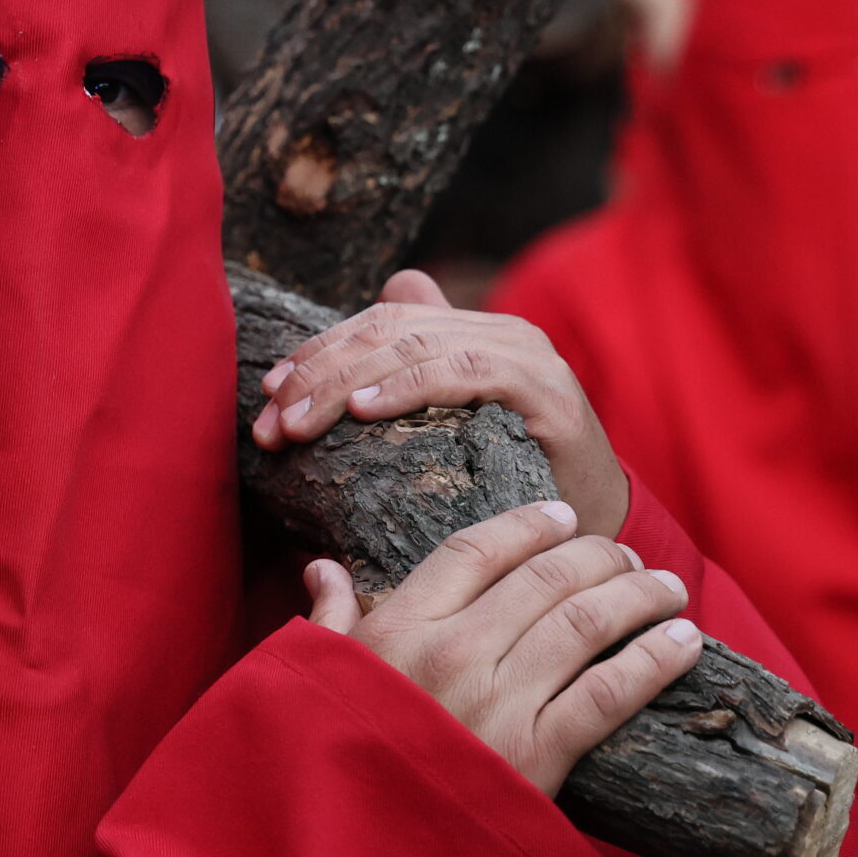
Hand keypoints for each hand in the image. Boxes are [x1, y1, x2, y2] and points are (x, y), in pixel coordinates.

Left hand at [251, 269, 633, 537]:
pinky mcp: (547, 389)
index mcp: (470, 331)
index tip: (267, 392)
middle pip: (389, 328)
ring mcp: (527, 354)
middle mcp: (500, 330)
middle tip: (271, 419)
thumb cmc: (509, 486)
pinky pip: (466, 372)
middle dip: (320, 372)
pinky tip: (363, 409)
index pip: (380, 320)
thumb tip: (333, 372)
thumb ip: (400, 387)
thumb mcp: (445, 433)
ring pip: (418, 344)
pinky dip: (407, 386)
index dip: (319, 349)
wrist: (590, 536)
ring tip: (300, 421)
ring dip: (347, 381)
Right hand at [304, 502, 699, 796]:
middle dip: (596, 555)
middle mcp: (454, 652)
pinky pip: (608, 694)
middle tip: (623, 553)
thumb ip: (328, 620)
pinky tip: (684, 641)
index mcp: (400, 627)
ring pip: (586, 623)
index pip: (475, 550)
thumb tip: (324, 568)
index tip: (562, 516)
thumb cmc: (333, 759)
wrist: (359, 852)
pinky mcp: (537, 756)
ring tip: (665, 586)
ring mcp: (499, 702)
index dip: (526, 526)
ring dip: (637, 595)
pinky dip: (654, 661)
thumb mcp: (320, 681)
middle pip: (544, 577)